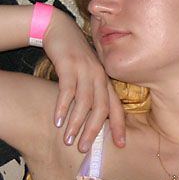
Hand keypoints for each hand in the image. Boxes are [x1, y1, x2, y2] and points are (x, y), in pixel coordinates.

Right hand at [42, 9, 124, 150]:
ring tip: (68, 140)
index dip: (120, 126)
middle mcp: (99, 76)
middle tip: (84, 149)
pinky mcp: (69, 65)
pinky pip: (67, 90)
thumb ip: (91, 92)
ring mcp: (86, 70)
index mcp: (106, 81)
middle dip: (94, 131)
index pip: (117, 107)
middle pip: (102, 108)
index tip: (121, 144)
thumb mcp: (87, 74)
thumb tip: (91, 118)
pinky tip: (56, 120)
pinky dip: (62, 106)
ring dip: (75, 123)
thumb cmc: (74, 57)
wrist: (60, 29)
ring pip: (85, 102)